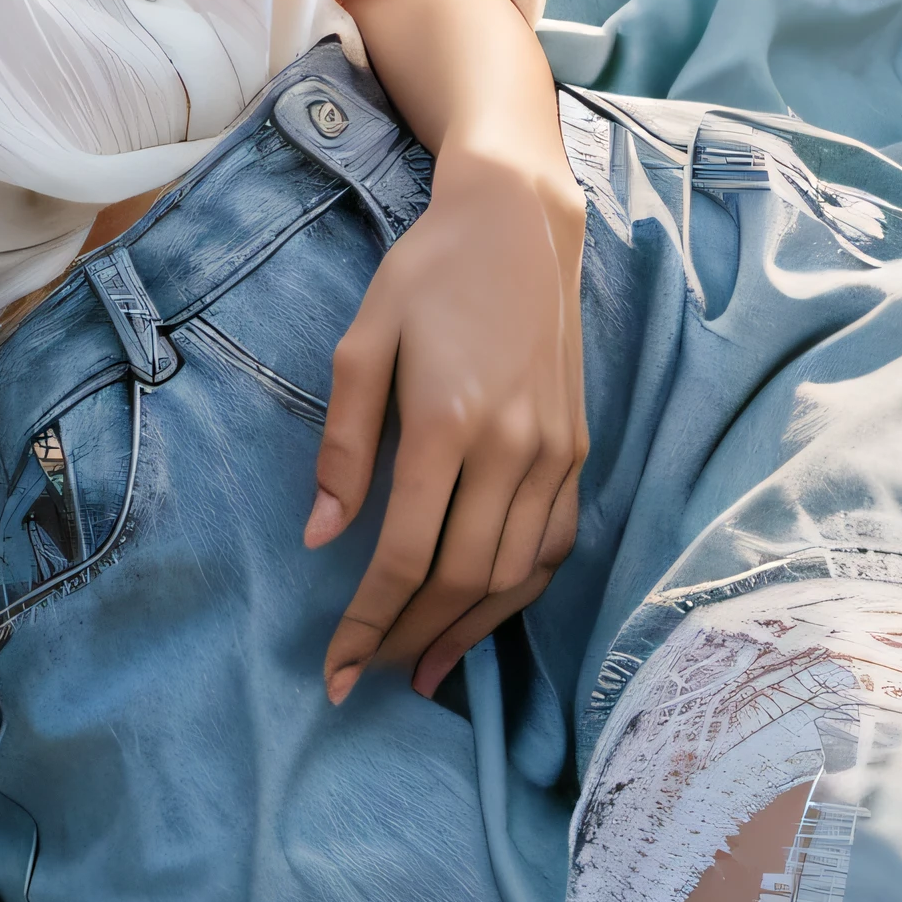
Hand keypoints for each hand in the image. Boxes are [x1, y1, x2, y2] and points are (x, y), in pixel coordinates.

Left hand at [306, 139, 587, 705]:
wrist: (518, 225)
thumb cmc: (425, 276)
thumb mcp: (361, 343)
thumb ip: (344, 444)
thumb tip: (322, 538)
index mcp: (450, 421)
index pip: (407, 552)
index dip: (369, 618)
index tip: (335, 667)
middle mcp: (514, 448)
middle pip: (464, 578)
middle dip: (409, 637)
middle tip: (365, 676)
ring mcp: (557, 453)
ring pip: (516, 575)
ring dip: (467, 631)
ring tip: (420, 669)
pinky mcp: (579, 450)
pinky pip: (552, 546)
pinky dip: (517, 593)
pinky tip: (481, 615)